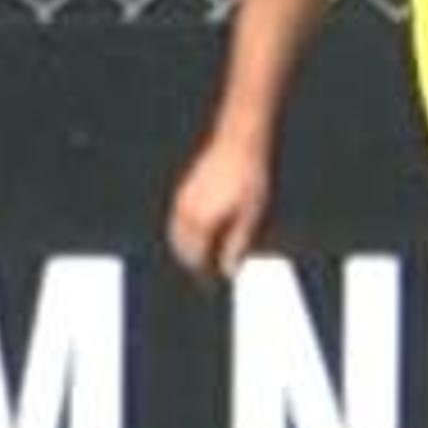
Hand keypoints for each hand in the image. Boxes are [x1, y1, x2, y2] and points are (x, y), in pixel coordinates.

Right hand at [165, 133, 271, 280]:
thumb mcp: (250, 215)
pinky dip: (184, 232)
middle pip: (181, 248)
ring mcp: (182, 199)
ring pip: (176, 234)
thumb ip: (237, 245)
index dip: (203, 275)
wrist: (239, 141)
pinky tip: (198, 234)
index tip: (213, 286)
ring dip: (186, 248)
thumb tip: (228, 271)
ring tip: (202, 258)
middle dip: (192, 263)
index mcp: (201, 222)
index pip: (195, 258)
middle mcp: (185, 212)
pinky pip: (177, 219)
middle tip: (205, 276)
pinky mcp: (184, 189)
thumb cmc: (249, 178)